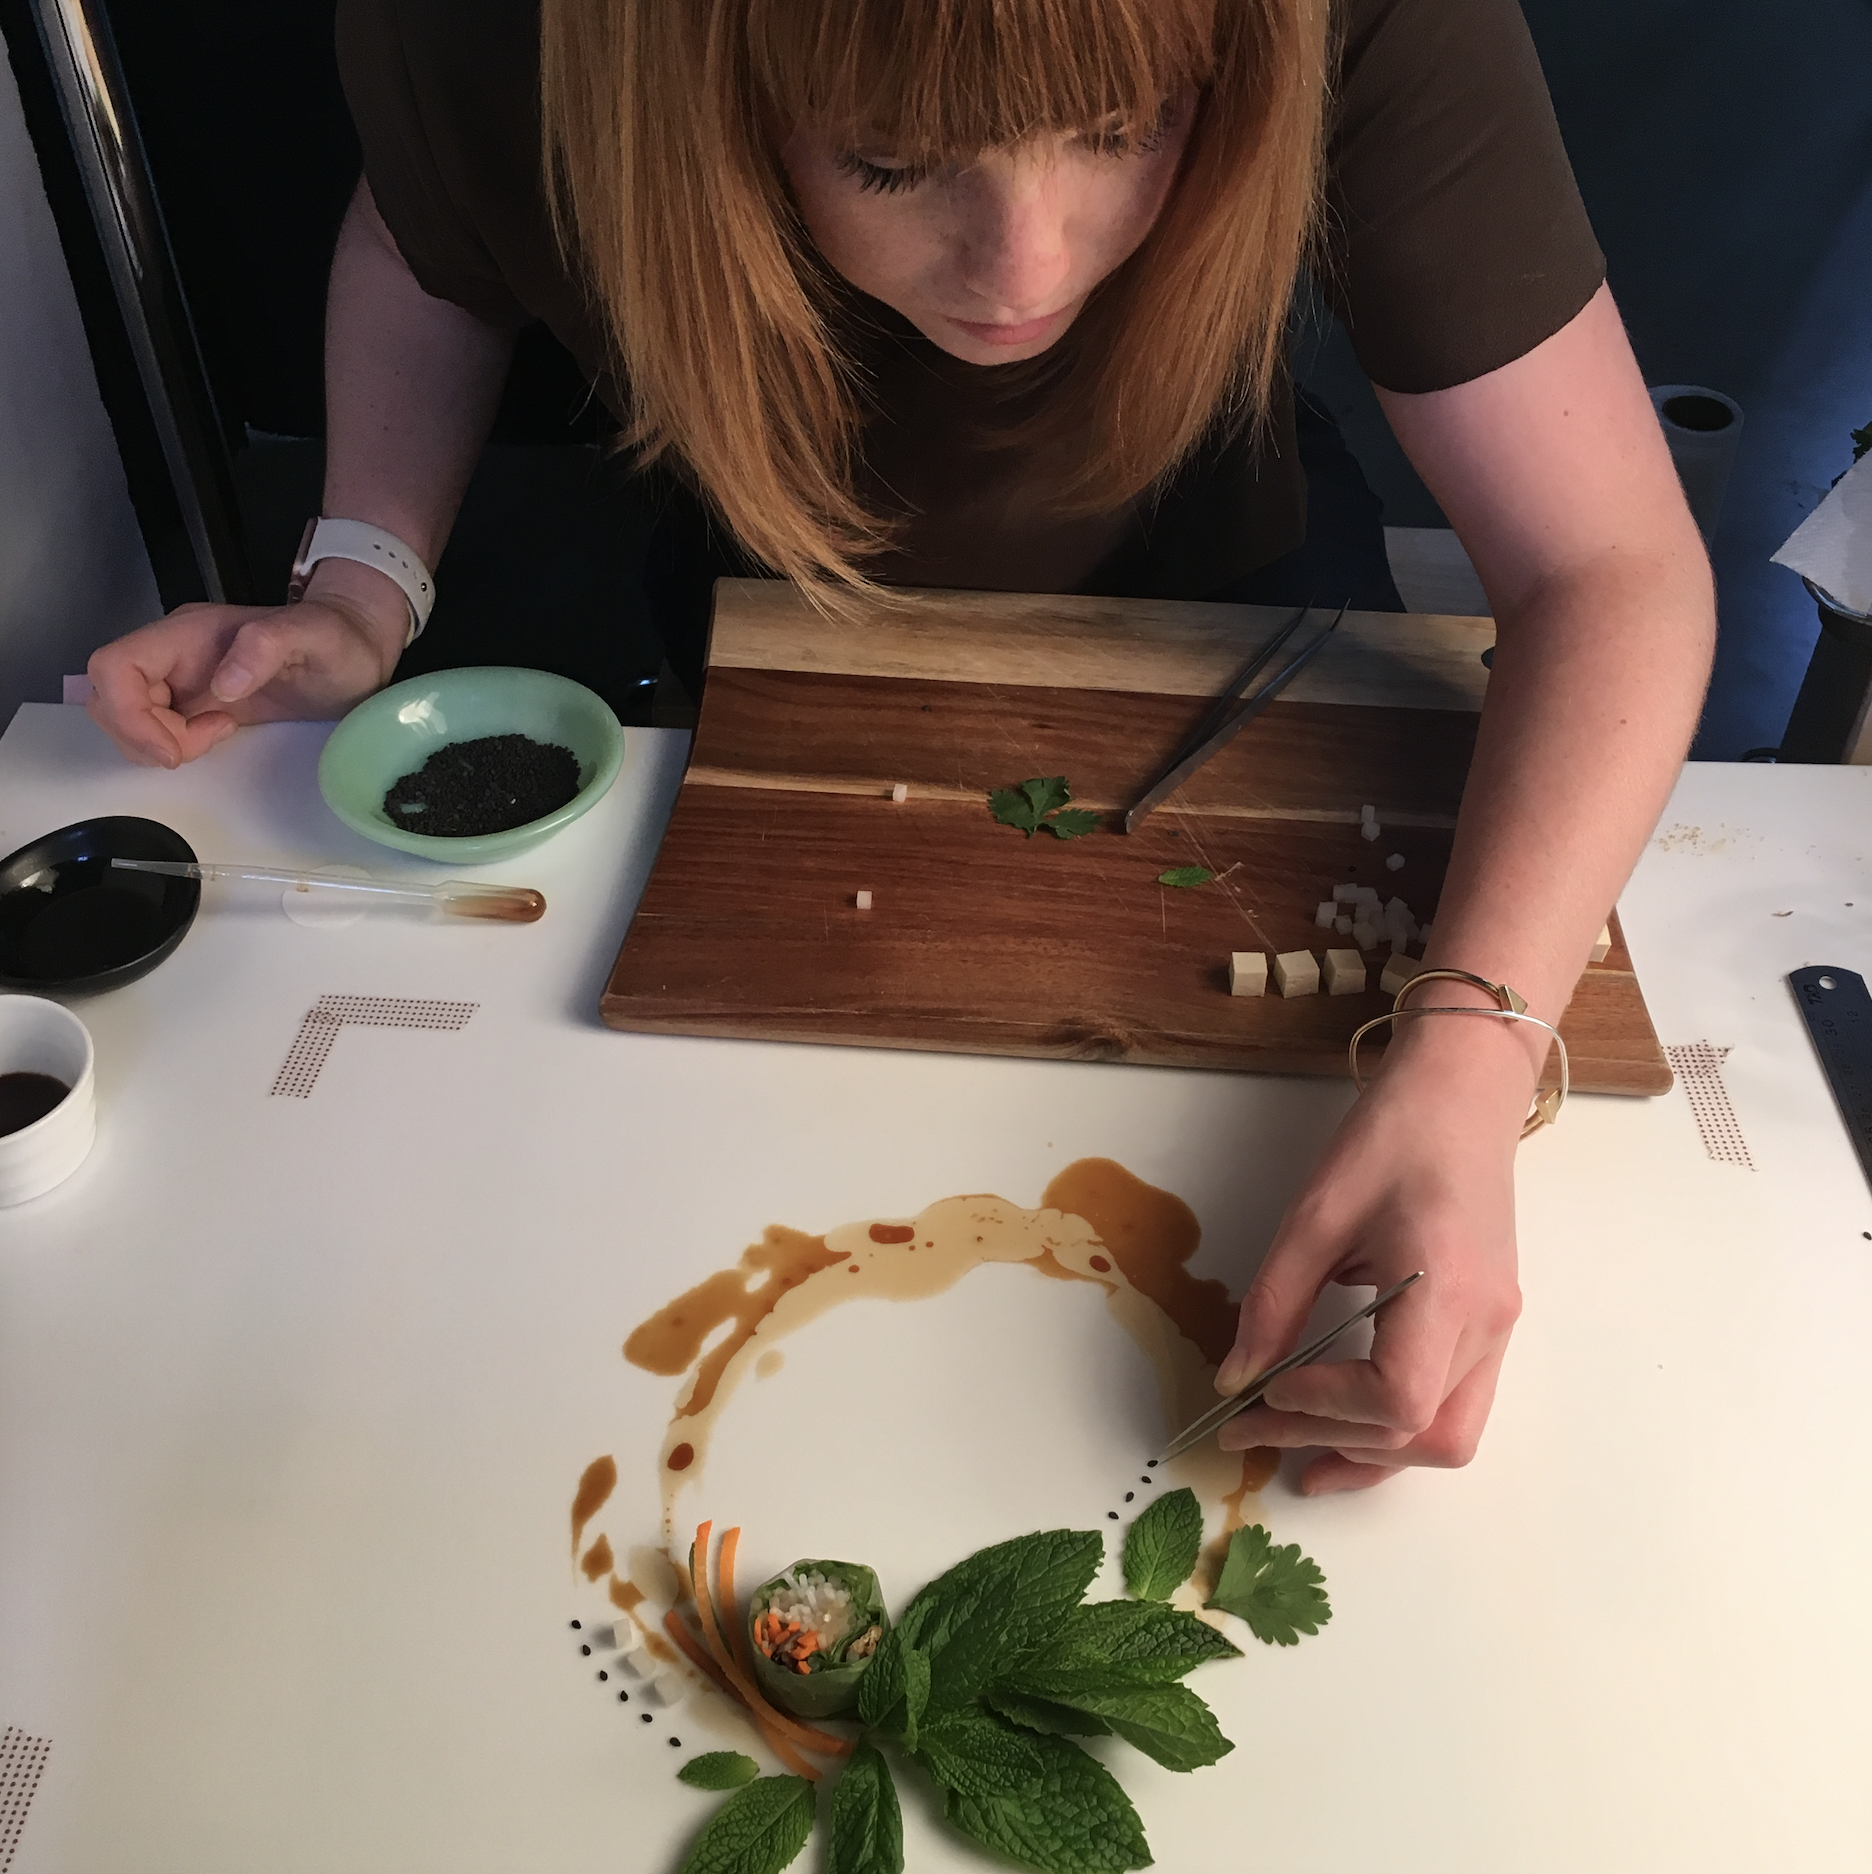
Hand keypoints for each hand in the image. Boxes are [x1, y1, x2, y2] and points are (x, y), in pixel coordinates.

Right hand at [87, 563, 406, 766]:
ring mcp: (181, 679)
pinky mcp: (195, 703)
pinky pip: (154, 729)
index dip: (127, 714)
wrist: (357, 650)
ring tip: (217, 735)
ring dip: (157, 742)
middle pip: (109, 697)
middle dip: (143, 735)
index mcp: (186, 633)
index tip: (175, 748)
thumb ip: (266, 647)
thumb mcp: (313, 637)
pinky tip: (220, 735)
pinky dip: (173, 744)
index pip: (114, 666)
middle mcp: (173, 654)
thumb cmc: (338, 639)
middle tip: (203, 743)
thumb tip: (222, 684)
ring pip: (125, 717)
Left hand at [1215, 1014, 1532, 1493]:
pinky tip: (1345, 1432)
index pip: (1397, 1398)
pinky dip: (1397, 1431)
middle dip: (1331, 1440)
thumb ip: (1275, 1301)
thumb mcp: (1316, 1212)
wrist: (1464, 1090)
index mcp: (1447, 1288)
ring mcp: (1498, 1328)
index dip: (1325, 1407)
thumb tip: (1236, 1379)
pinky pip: (1452, 1405)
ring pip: (1448, 1436)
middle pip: (1424, 1433)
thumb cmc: (1394, 1134)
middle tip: (1251, 1431)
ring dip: (1371, 1455)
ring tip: (1297, 1456)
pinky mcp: (1490, 1324)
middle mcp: (1487, 1322)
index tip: (1267, 1387)